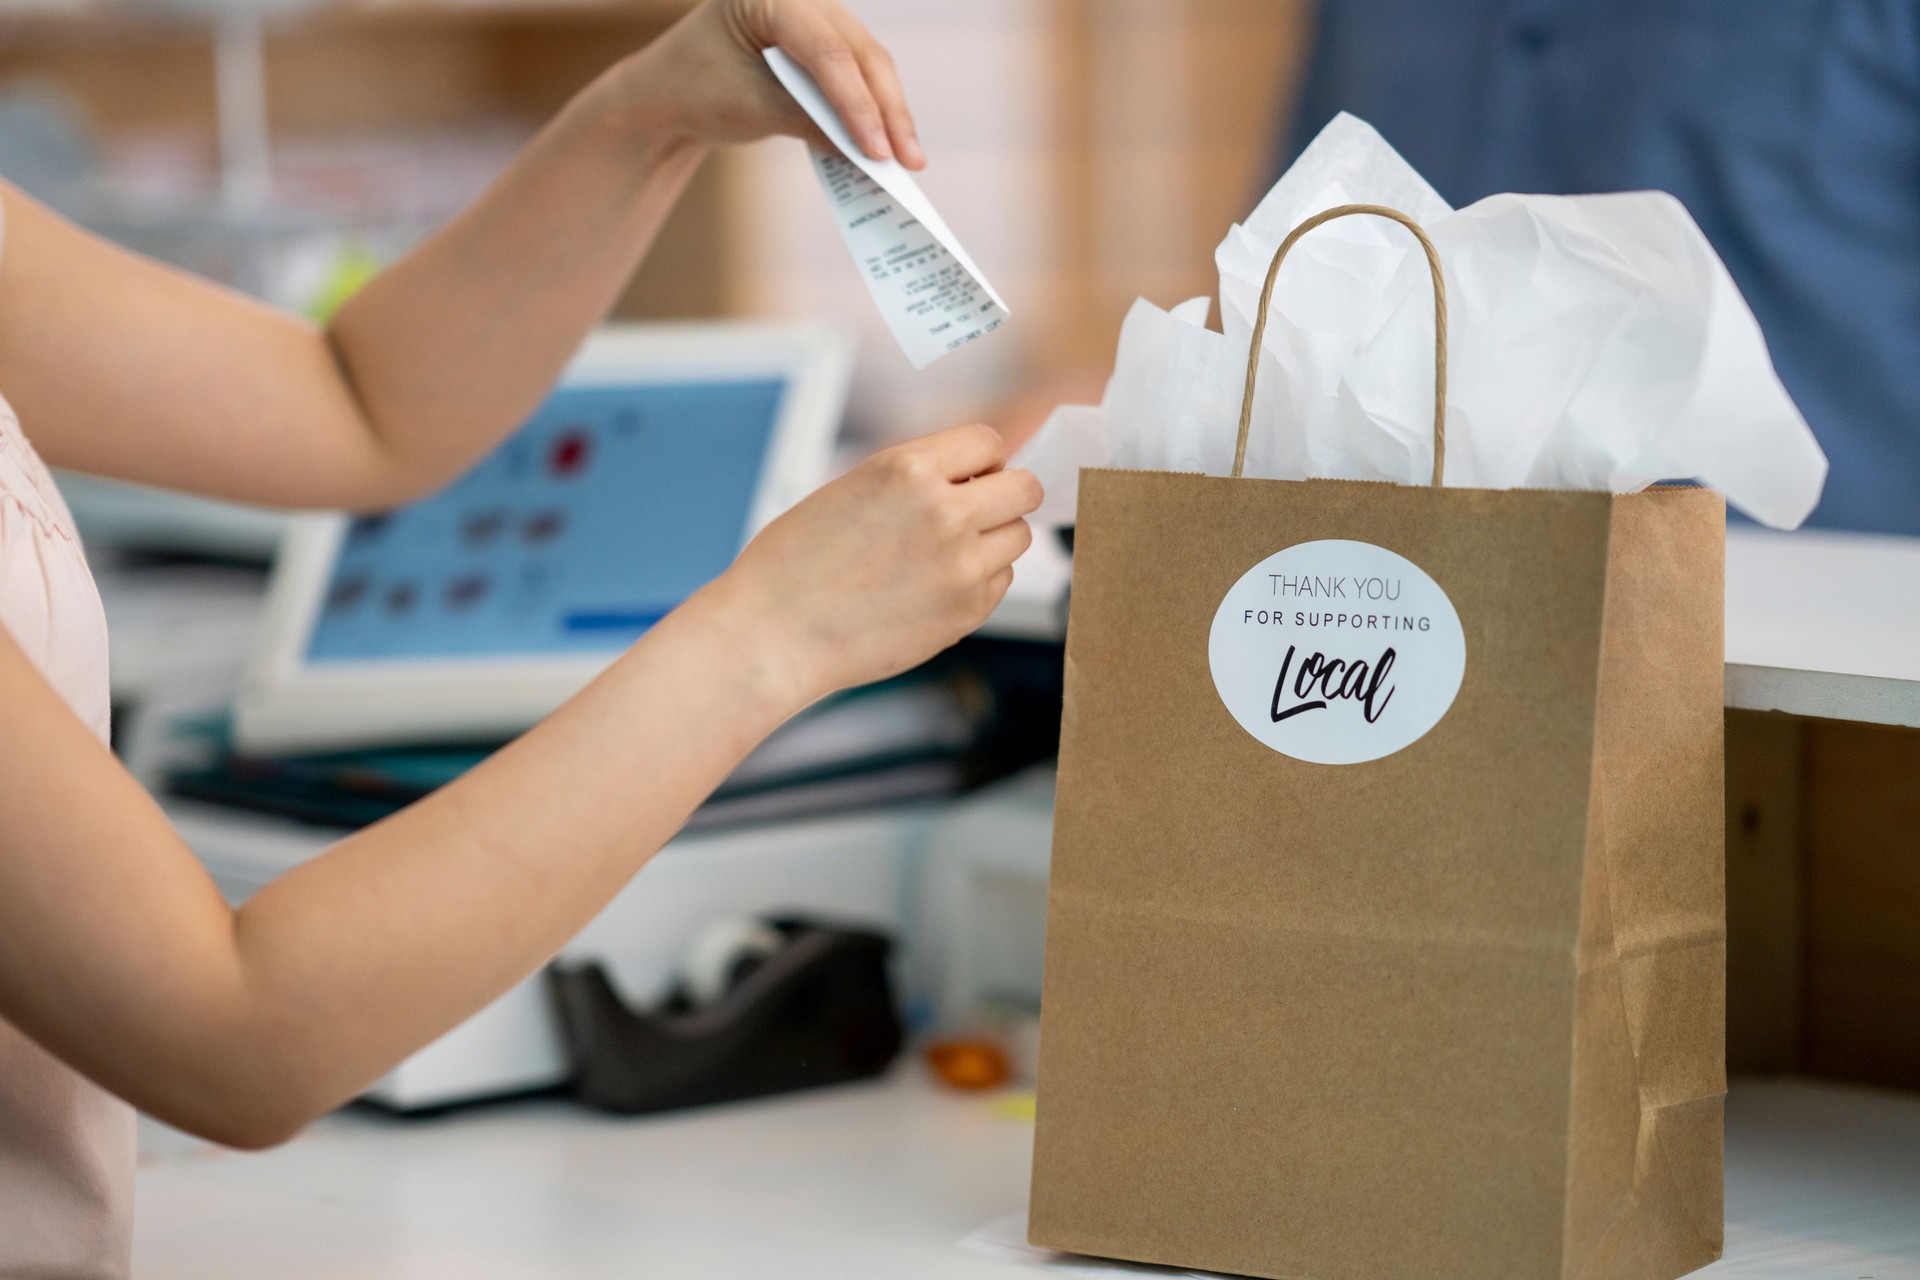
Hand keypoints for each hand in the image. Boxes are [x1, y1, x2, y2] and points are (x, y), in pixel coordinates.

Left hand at [603, 0, 924, 167]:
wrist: (672, 90)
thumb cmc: (698, 89)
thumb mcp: (750, 107)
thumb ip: (807, 121)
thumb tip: (865, 150)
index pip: (827, 51)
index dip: (856, 104)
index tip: (876, 152)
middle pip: (861, 54)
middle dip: (887, 111)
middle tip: (909, 161)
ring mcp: (819, 17)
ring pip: (870, 65)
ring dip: (890, 114)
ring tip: (909, 161)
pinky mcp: (826, 44)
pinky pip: (860, 76)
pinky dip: (874, 112)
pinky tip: (891, 147)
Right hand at [702, 424, 1040, 704]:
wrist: (773, 634)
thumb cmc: (797, 562)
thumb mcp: (853, 488)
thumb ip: (916, 478)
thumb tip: (976, 477)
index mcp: (908, 469)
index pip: (988, 442)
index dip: (981, 460)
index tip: (968, 476)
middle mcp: (944, 512)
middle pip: (1025, 489)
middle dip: (1003, 496)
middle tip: (972, 513)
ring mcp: (961, 566)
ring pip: (1018, 537)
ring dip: (992, 540)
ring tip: (942, 555)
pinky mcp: (966, 612)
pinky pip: (999, 582)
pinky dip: (978, 582)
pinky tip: (930, 589)